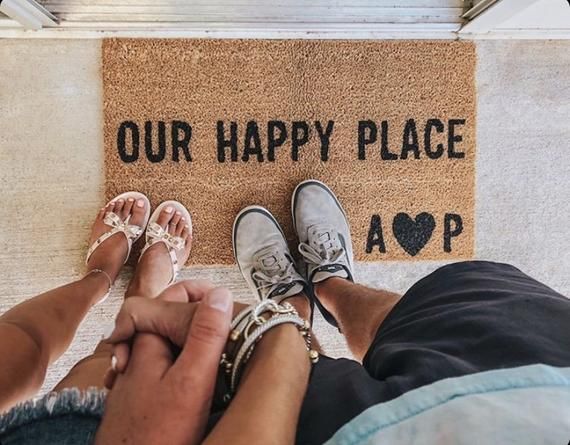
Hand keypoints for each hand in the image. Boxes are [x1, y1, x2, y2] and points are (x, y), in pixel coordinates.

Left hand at [95, 286, 232, 444]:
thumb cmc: (157, 436)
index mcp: (147, 340)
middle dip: (199, 315)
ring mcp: (137, 375)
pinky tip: (198, 376)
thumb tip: (221, 295)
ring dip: (193, 339)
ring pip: (168, 341)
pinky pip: (164, 364)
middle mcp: (138, 352)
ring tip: (220, 349)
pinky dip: (183, 360)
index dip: (200, 292)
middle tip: (228, 326)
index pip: (172, 294)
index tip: (226, 302)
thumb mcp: (191, 380)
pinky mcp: (141, 395)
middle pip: (170, 316)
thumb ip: (205, 335)